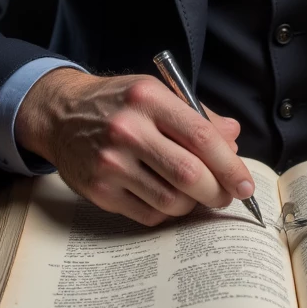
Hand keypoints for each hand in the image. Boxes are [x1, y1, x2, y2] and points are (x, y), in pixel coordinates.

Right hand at [16, 68, 254, 226]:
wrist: (60, 115)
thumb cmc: (118, 104)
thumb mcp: (156, 94)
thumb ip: (197, 116)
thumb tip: (233, 140)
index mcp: (148, 100)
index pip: (201, 137)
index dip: (230, 165)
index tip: (246, 183)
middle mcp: (127, 130)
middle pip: (188, 174)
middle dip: (217, 192)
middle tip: (226, 196)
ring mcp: (110, 163)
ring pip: (171, 201)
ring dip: (193, 204)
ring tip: (195, 195)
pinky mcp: (99, 191)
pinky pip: (148, 214)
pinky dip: (167, 212)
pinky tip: (167, 197)